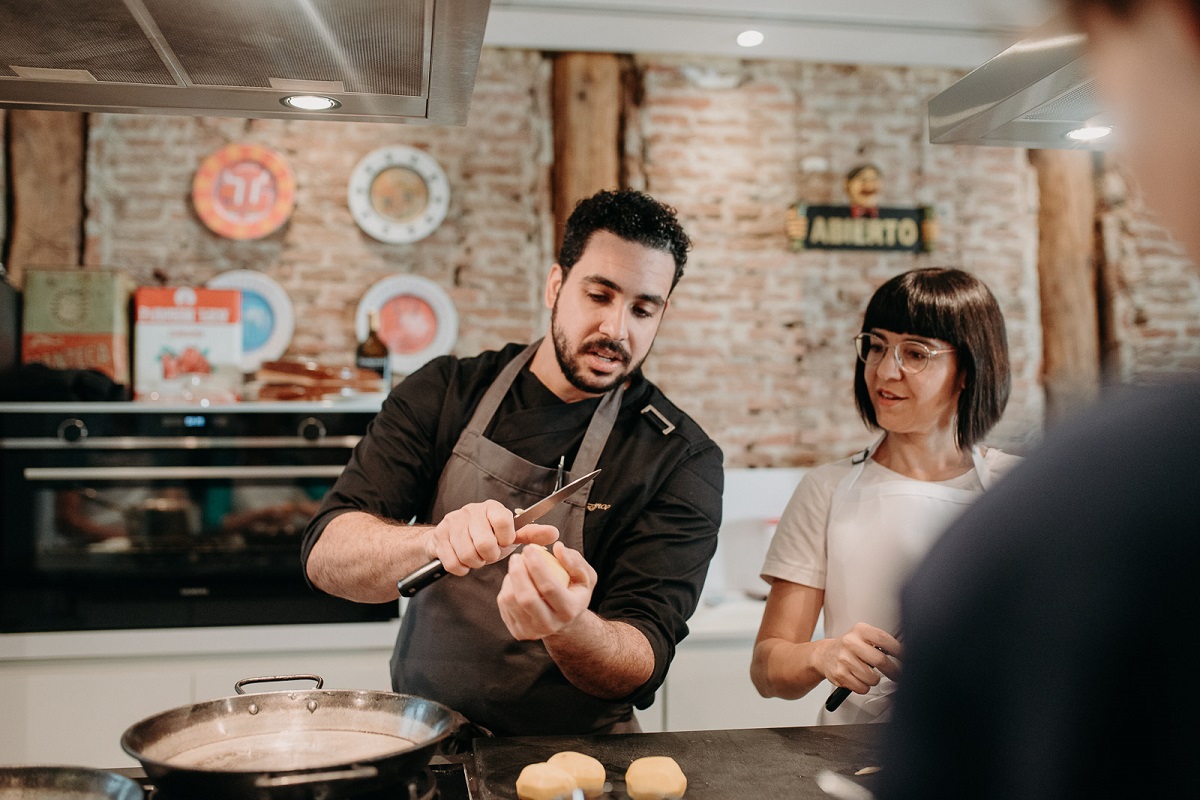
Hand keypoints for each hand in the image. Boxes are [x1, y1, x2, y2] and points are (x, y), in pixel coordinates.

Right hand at [425, 499, 558, 576]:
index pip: (504, 523)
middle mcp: (471, 511)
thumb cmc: (485, 537)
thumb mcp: (509, 536)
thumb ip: (532, 535)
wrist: (450, 539)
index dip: (505, 539)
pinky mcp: (439, 537)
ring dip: (475, 562)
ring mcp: (452, 522)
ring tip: (477, 556)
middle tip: (488, 553)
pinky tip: (463, 561)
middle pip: (485, 544)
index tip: (503, 542)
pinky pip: (453, 563)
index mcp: (492, 508)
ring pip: (468, 555)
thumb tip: (555, 533)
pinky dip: (461, 568)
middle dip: (489, 556)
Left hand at [496, 542, 595, 640]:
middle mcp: (550, 625)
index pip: (548, 587)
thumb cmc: (574, 592)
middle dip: (518, 572)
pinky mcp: (518, 632)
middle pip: (526, 598)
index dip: (536, 565)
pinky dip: (506, 588)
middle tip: (516, 556)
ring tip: (518, 568)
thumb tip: (558, 547)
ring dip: (510, 578)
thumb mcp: (585, 576)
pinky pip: (504, 605)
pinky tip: (515, 581)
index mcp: (569, 610)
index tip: (529, 548)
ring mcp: (532, 632)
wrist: (564, 621)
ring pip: (511, 601)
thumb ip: (575, 561)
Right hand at [818, 622, 902, 693]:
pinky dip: (863, 686)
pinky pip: (862, 688)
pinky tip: (858, 678)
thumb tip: (905, 652)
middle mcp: (850, 643)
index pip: (884, 639)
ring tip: (867, 673)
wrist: (824, 655)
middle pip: (880, 661)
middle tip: (897, 674)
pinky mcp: (840, 675)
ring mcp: (844, 659)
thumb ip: (881, 642)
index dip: (898, 651)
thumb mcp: (863, 636)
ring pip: (872, 678)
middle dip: (893, 671)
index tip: (906, 658)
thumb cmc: (849, 647)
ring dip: (874, 680)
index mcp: (859, 630)